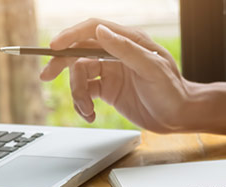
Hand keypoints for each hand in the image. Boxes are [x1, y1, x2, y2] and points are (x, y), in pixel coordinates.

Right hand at [39, 20, 197, 131]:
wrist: (179, 116)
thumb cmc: (172, 91)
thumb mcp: (151, 68)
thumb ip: (125, 49)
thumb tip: (100, 32)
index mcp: (128, 40)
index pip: (93, 30)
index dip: (71, 36)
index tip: (54, 47)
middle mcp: (116, 53)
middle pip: (79, 51)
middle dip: (61, 63)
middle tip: (46, 75)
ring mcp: (111, 71)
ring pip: (80, 75)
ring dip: (77, 93)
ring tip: (86, 110)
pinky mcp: (108, 89)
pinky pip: (86, 92)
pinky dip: (82, 104)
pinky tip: (89, 115)